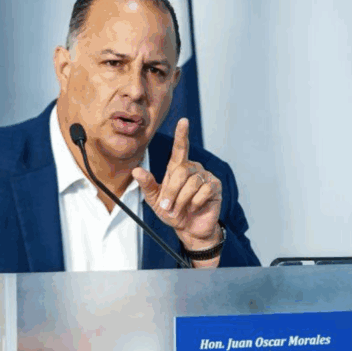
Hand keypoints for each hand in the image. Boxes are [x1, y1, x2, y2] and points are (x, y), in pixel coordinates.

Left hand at [132, 118, 222, 257]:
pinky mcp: (215, 186)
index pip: (180, 148)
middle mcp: (193, 169)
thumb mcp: (155, 200)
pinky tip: (195, 207)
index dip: (181, 135)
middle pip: (181, 171)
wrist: (189, 229)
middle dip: (172, 192)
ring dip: (182, 200)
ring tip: (181, 209)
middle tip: (168, 207)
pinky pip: (204, 190)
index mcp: (177, 169)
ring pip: (192, 182)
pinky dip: (195, 202)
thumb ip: (147, 185)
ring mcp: (205, 177)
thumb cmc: (173, 212)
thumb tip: (136, 171)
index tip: (183, 121)